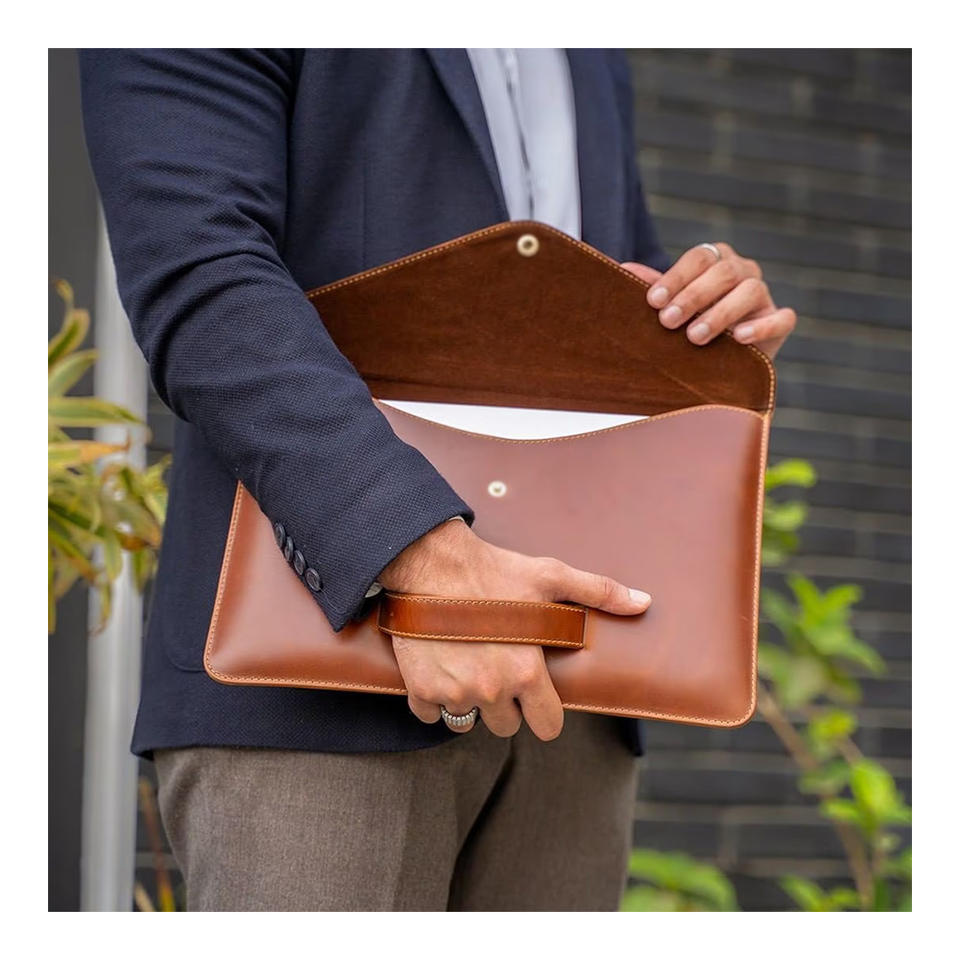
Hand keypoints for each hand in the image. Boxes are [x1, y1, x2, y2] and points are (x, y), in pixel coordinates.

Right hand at [378, 518, 650, 740]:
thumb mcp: (550, 577)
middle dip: (505, 706)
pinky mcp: (421, 689)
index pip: (547, 726)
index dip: (543, 713)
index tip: (535, 696)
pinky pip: (429, 713)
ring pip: (467, 722)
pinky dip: (432, 698)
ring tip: (468, 669)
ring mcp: (454, 692)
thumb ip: (598, 592)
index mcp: (526, 673)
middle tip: (498, 672)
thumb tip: (643, 602)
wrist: (430, 562)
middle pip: (506, 727)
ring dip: (469, 704)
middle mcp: (492, 690)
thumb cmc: (494, 569)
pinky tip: (438, 668)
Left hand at [622, 243, 795, 359]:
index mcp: (716, 260)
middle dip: (693, 296)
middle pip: (724, 271)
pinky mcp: (779, 322)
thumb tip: (623, 268)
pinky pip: (781, 318)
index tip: (653, 301)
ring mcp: (764, 296)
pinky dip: (762, 326)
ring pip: (751, 290)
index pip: (700, 257)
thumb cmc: (690, 323)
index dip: (676, 277)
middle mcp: (743, 271)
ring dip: (721, 312)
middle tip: (668, 321)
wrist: (722, 359)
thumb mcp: (672, 306)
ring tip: (695, 336)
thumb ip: (655, 288)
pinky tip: (739, 338)